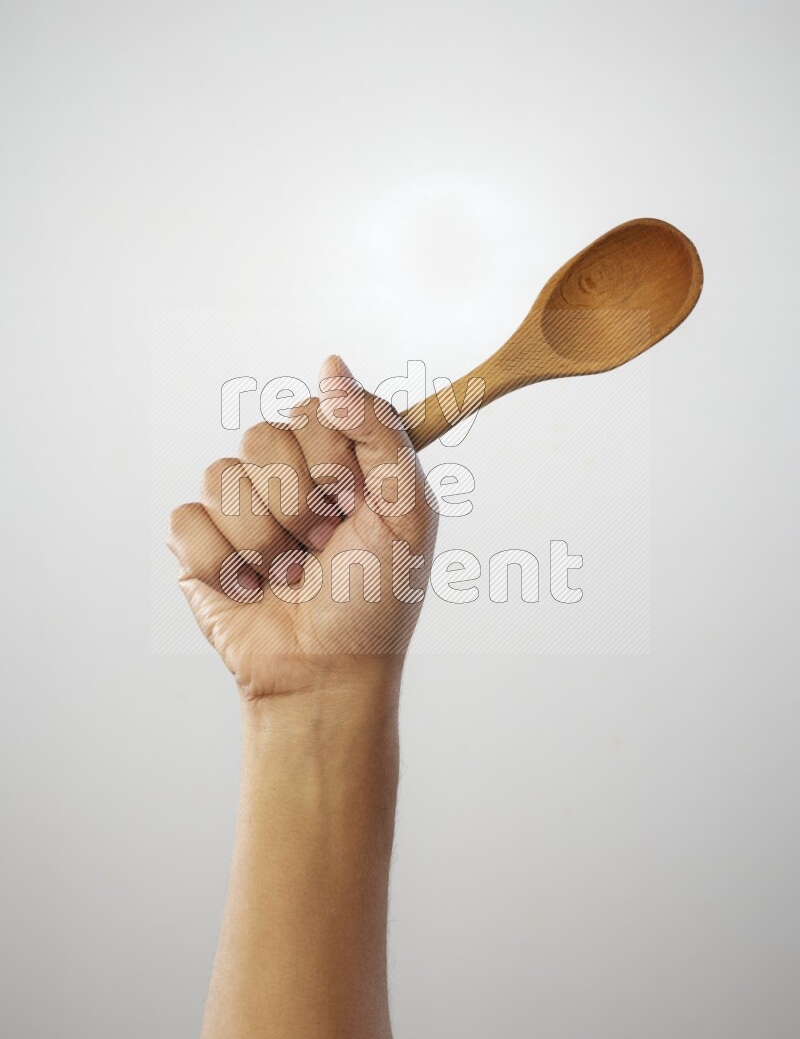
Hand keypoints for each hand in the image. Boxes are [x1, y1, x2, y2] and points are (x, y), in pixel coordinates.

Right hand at [167, 356, 438, 697]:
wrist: (329, 673)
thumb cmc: (375, 600)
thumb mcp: (407, 512)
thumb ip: (380, 431)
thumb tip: (331, 366)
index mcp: (335, 460)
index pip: (312, 409)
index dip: (331, 459)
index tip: (354, 504)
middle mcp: (283, 475)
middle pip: (261, 437)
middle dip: (299, 506)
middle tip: (323, 546)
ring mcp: (236, 507)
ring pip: (222, 478)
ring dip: (264, 542)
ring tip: (289, 575)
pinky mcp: (196, 544)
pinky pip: (186, 519)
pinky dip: (222, 563)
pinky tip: (251, 589)